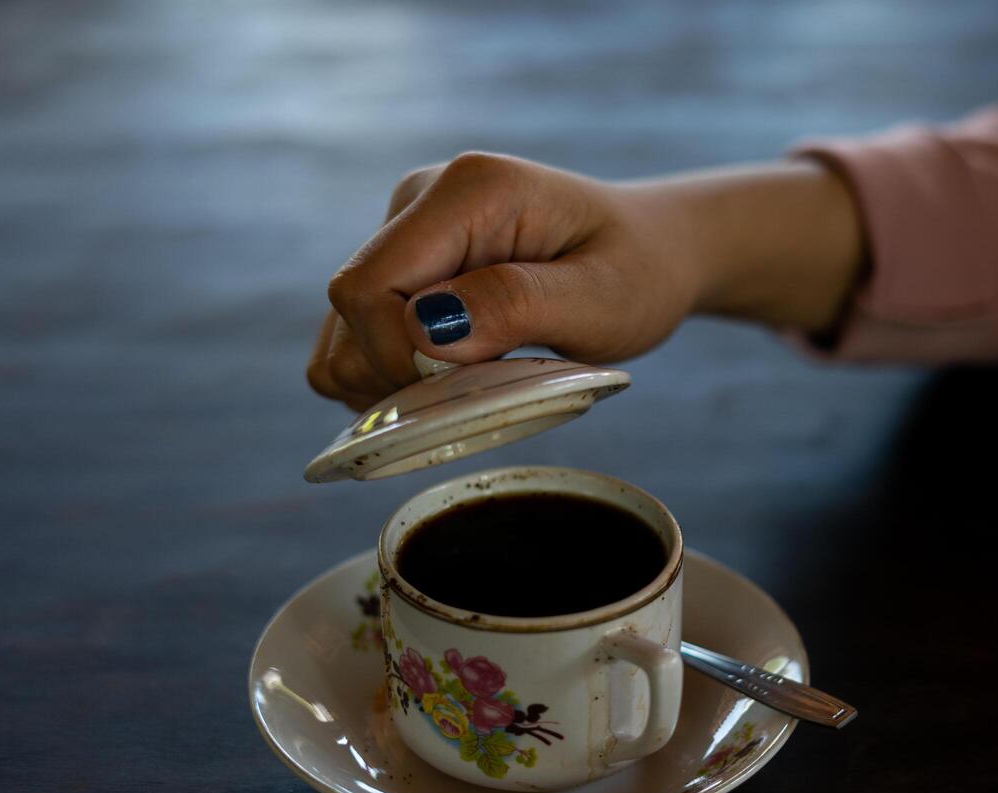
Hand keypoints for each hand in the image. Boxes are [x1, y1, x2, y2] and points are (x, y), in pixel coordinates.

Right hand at [307, 154, 863, 410]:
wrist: (653, 254)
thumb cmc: (638, 275)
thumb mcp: (600, 301)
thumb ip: (515, 306)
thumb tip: (425, 329)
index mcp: (469, 191)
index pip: (368, 286)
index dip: (397, 357)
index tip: (466, 391)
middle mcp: (422, 198)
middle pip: (349, 309)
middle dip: (396, 375)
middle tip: (481, 396)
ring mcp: (407, 229)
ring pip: (344, 329)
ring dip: (392, 381)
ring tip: (474, 388)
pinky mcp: (406, 263)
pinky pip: (360, 335)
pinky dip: (393, 375)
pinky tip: (453, 382)